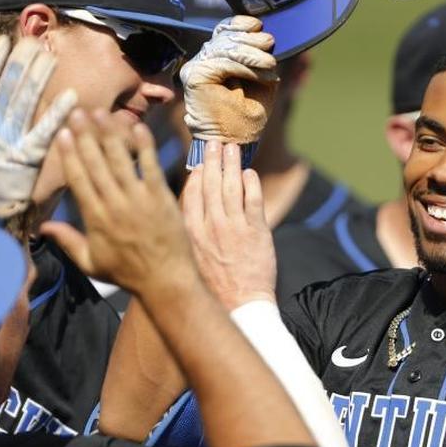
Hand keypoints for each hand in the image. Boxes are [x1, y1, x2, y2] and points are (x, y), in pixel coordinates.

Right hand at [0, 35, 76, 224]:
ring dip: (39, 76)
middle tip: (36, 40)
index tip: (5, 40)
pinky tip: (73, 95)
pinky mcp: (30, 154)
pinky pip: (46, 129)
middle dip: (22, 61)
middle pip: (9, 85)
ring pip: (27, 100)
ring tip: (51, 56)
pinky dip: (59, 112)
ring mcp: (12, 137)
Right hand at [39, 110, 195, 296]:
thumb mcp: (91, 262)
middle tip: (77, 112)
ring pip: (120, 160)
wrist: (166, 279)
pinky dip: (144, 147)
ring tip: (101, 112)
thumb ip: (67, 241)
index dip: (69, 155)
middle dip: (85, 136)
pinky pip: (150, 166)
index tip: (61, 134)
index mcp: (95, 218)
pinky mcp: (161, 197)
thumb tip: (43, 227)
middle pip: (96, 163)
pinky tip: (137, 127)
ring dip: (110, 134)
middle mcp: (114, 204)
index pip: (78, 179)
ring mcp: (139, 199)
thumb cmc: (127, 273)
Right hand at [180, 16, 279, 147]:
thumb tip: (267, 36)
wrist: (235, 142)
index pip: (224, 32)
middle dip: (251, 39)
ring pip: (224, 48)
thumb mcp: (262, 82)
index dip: (240, 24)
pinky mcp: (194, 76)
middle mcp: (202, 61)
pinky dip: (244, 66)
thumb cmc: (247, 116)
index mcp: (216, 59)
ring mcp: (195, 68)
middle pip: (225, 37)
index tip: (259, 26)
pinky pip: (222, 63)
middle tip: (270, 43)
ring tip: (269, 62)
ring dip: (251, 53)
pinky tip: (260, 72)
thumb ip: (261, 60)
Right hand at [182, 141, 277, 307]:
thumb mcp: (190, 258)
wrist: (240, 305)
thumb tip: (188, 210)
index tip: (198, 161)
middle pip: (211, 184)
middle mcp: (210, 226)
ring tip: (232, 148)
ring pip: (232, 187)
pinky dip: (251, 183)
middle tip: (215, 141)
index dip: (196, 174)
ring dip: (232, 164)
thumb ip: (190, 232)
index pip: (191, 194)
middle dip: (213, 160)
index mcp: (190, 232)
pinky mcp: (257, 231)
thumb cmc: (213, 286)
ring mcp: (234, 227)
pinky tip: (249, 173)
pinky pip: (254, 200)